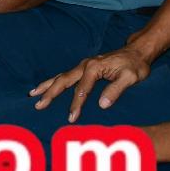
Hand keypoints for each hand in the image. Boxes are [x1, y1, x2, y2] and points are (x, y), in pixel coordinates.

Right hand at [30, 46, 152, 121]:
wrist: (137, 52)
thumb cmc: (135, 66)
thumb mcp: (130, 78)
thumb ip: (116, 90)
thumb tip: (102, 105)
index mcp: (94, 68)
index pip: (81, 89)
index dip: (75, 104)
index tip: (71, 117)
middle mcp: (85, 65)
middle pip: (63, 81)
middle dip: (50, 93)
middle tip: (39, 105)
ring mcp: (83, 65)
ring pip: (60, 76)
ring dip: (46, 86)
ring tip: (32, 94)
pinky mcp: (84, 68)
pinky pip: (65, 75)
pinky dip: (53, 81)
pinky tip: (46, 86)